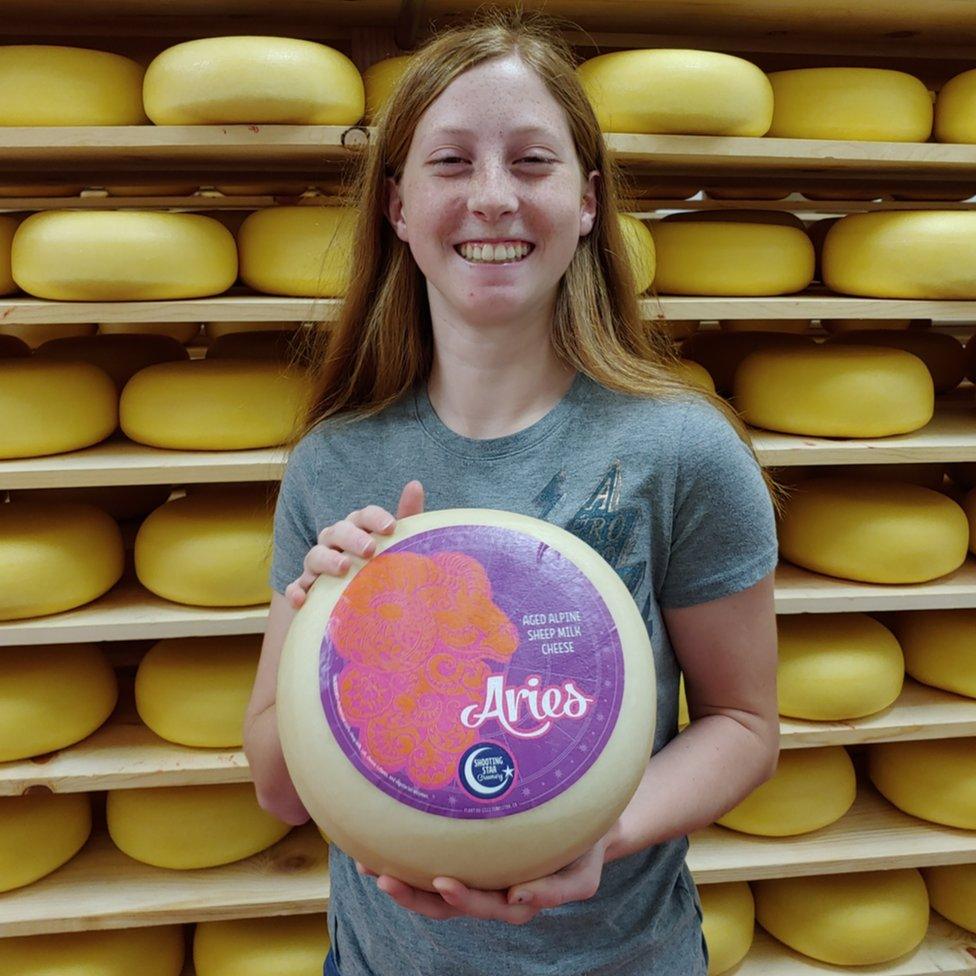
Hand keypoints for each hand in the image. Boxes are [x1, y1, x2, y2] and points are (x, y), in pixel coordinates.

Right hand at [284, 480, 424, 609]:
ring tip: (343, 567)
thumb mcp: (397, 542)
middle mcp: (334, 542)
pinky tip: (301, 599)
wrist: (363, 601)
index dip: (375, 518)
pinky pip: (297, 587)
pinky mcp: (307, 589)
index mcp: (357, 528)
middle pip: (338, 532)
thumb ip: (407, 515)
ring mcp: (317, 565)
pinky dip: (296, 591)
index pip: (363, 516)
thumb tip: (415, 484)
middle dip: (352, 538)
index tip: (391, 527)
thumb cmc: (381, 563)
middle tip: (370, 549)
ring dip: (326, 560)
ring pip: (315, 556)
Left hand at [355, 824, 618, 924]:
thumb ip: (556, 890)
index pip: (483, 905)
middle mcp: (491, 892)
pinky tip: (381, 841)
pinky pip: (434, 859)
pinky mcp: (468, 852)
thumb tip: (516, 898)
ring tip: (368, 865)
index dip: (461, 897)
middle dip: (413, 894)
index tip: (443, 881)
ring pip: (433, 886)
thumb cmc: (584, 847)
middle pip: (446, 902)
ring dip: (401, 879)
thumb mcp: (583, 875)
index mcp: (517, 901)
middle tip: (384, 877)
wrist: (585, 823)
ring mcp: (478, 873)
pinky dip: (409, 855)